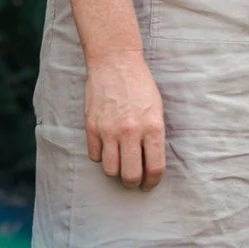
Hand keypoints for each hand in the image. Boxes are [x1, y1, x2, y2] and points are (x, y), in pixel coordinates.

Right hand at [84, 53, 167, 189]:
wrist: (116, 63)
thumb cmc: (141, 86)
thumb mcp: (157, 109)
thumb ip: (154, 136)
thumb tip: (151, 162)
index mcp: (152, 127)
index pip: (154, 168)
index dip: (152, 182)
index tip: (149, 184)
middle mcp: (130, 132)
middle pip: (130, 175)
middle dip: (133, 183)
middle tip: (134, 181)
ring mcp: (109, 131)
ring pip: (110, 170)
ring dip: (116, 172)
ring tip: (121, 165)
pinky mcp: (92, 127)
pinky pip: (95, 156)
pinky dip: (101, 157)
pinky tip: (107, 149)